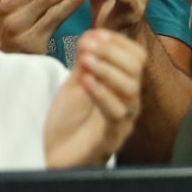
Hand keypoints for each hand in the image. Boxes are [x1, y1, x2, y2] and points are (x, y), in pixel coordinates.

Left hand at [43, 27, 147, 166]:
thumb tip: (92, 34)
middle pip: (136, 69)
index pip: (136, 56)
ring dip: (107, 69)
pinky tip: (87, 82)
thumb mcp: (75, 84)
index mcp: (122, 85)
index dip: (118, 42)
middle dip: (112, 52)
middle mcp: (128, 101)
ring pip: (130, 88)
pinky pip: (116, 113)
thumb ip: (85, 62)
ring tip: (85, 60)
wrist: (55, 157)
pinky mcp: (111, 137)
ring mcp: (122, 120)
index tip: (95, 34)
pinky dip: (102, 94)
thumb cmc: (68, 122)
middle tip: (88, 47)